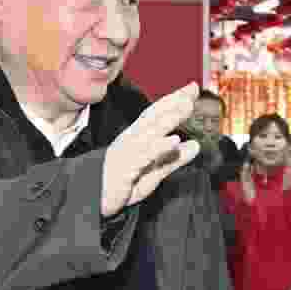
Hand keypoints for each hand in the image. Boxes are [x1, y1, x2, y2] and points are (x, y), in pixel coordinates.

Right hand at [99, 82, 204, 217]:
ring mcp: (128, 152)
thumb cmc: (123, 184)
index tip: (193, 88)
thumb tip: (196, 145)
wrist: (94, 201)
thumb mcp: (154, 172)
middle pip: (154, 116)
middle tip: (192, 90)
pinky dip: (160, 146)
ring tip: (187, 106)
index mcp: (138, 137)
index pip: (158, 113)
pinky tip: (175, 140)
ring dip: (169, 118)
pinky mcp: (126, 168)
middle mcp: (132, 139)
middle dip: (173, 102)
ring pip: (150, 132)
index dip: (175, 99)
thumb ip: (174, 158)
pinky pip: (145, 155)